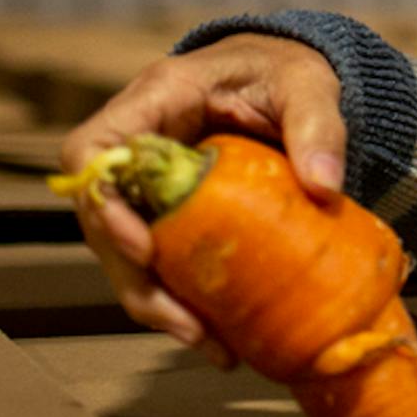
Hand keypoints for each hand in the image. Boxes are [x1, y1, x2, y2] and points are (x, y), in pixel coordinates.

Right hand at [57, 33, 346, 367]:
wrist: (291, 77)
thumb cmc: (289, 70)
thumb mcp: (309, 87)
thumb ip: (319, 129)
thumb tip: (324, 187)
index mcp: (158, 98)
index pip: (92, 150)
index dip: (101, 203)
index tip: (143, 248)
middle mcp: (140, 141)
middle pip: (102, 218)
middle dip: (136, 279)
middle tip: (186, 324)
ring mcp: (151, 179)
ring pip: (125, 251)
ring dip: (157, 303)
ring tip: (209, 346)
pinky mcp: (171, 209)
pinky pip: (159, 259)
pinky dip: (180, 298)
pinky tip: (217, 333)